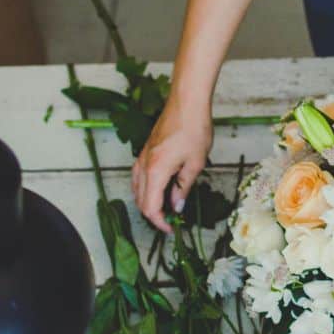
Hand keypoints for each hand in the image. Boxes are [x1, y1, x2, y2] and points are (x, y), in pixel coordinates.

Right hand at [132, 96, 212, 232]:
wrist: (187, 104)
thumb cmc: (194, 130)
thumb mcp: (195, 163)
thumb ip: (183, 187)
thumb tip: (176, 206)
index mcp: (156, 171)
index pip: (150, 207)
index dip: (159, 222)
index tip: (172, 229)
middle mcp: (143, 166)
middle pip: (141, 200)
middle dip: (154, 215)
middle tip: (172, 222)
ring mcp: (142, 157)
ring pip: (137, 189)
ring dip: (149, 202)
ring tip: (167, 209)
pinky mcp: (145, 151)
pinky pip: (139, 177)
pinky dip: (145, 189)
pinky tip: (158, 190)